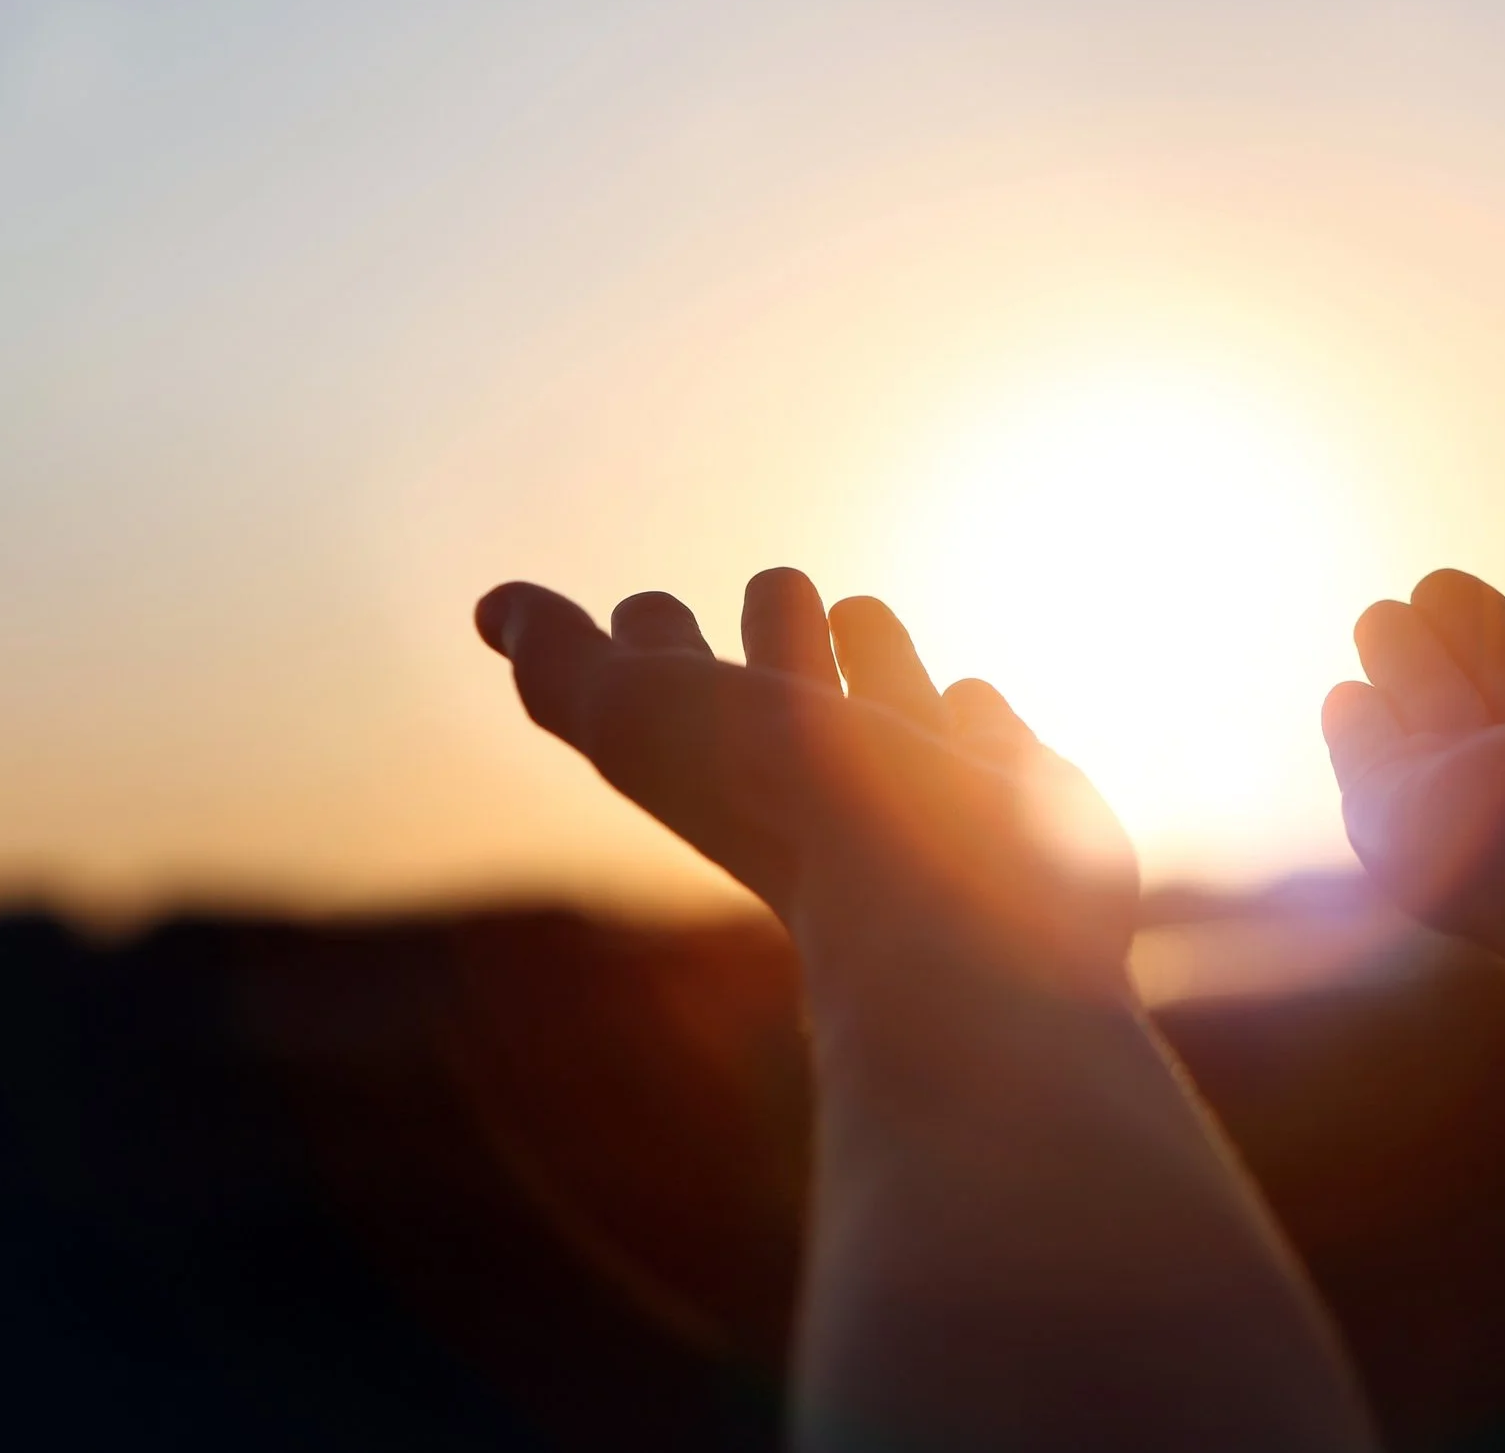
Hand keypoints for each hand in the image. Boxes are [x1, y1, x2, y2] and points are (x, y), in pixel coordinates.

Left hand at [475, 570, 1136, 994]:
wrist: (940, 914)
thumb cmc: (785, 806)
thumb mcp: (639, 716)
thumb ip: (563, 663)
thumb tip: (490, 607)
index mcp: (718, 740)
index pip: (673, 666)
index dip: (654, 634)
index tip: (646, 617)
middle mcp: (814, 765)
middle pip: (785, 668)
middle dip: (776, 626)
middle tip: (775, 592)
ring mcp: (917, 778)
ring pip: (889, 688)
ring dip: (875, 651)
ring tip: (858, 621)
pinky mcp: (1014, 793)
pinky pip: (989, 730)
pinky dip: (976, 718)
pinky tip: (972, 712)